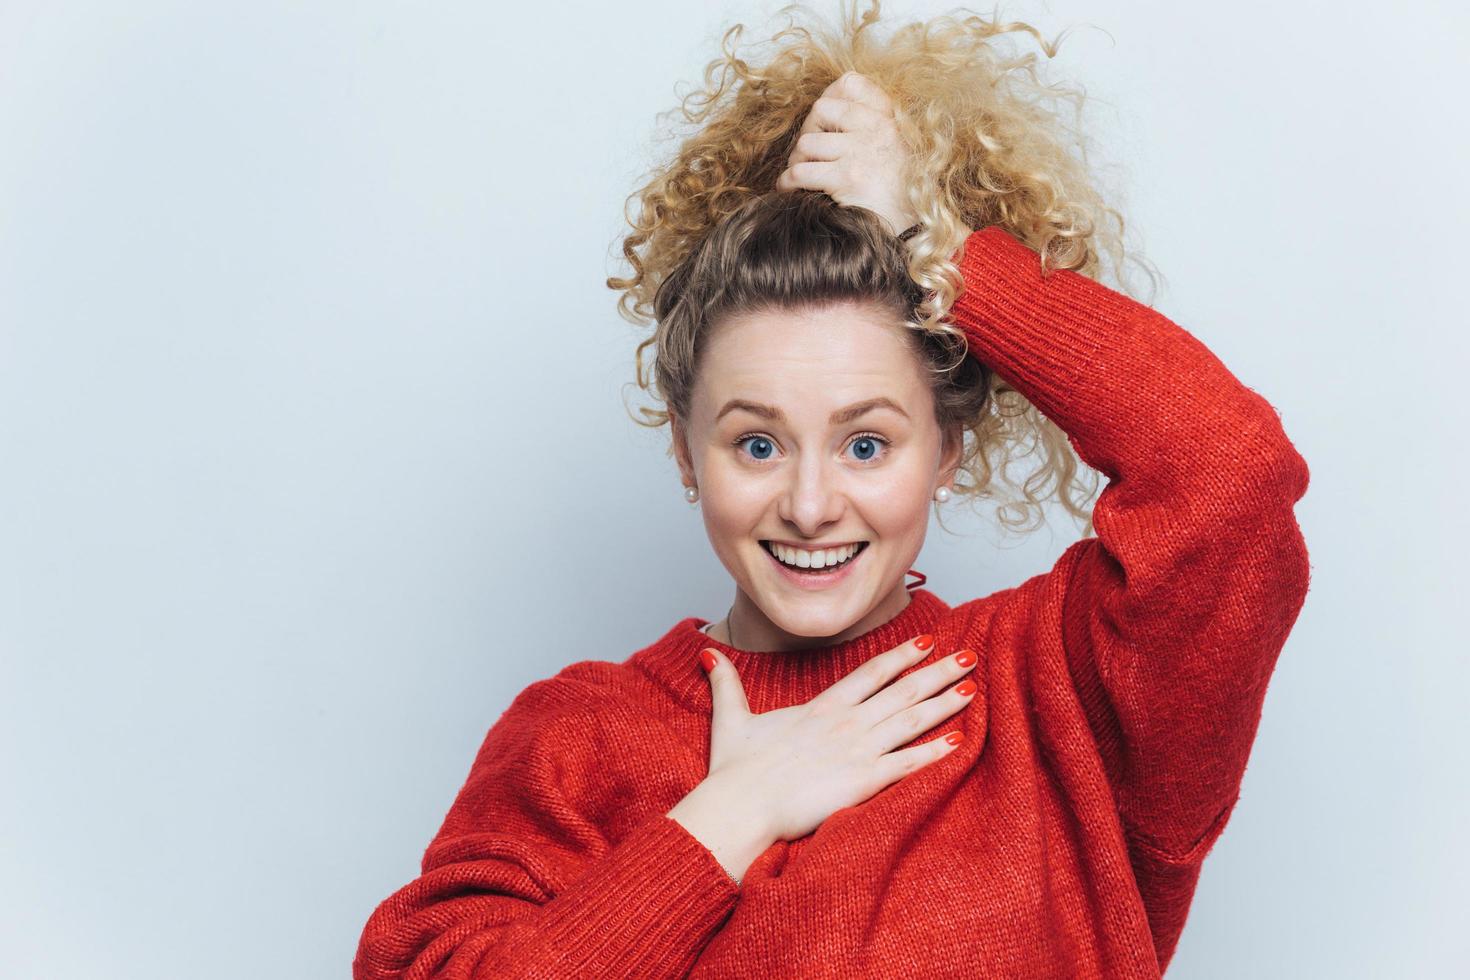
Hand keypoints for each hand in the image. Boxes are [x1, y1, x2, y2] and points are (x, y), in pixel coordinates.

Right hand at [699, 634, 976, 842]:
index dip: (901, 656)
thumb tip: (709, 656)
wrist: (740, 806)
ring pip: (910, 720)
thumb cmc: (735, 770)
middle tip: (968, 656)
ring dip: (944, 703)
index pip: (870, 673)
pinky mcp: (863, 782)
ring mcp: (857, 751)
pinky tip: (958, 741)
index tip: (926, 641)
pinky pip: (907, 764)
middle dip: (937, 672)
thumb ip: (727, 685)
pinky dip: (934, 752)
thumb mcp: (731, 719)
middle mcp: (845, 723)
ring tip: (971, 688)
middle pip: (901, 691)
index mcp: (820, 708)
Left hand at [775, 70, 918, 236]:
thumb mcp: (895, 150)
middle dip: (807, 130)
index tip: (823, 121)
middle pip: (821, 109)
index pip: (851, 83)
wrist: (912, 229)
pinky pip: (802, 172)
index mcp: (888, 119)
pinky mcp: (847, 178)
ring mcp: (861, 152)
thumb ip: (870, 127)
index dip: (829, 97)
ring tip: (800, 173)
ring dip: (796, 160)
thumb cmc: (899, 194)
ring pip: (807, 142)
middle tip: (806, 152)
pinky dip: (788, 182)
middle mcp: (877, 129)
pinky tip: (789, 189)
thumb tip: (826, 111)